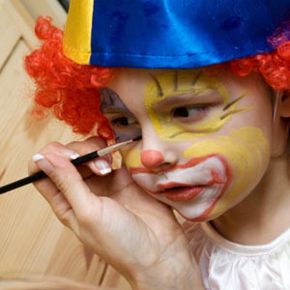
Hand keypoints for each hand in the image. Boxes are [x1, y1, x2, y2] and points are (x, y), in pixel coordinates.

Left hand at [29, 137, 203, 289]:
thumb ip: (67, 182)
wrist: (158, 248)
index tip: (67, 158)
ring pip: (89, 150)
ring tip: (110, 166)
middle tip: (98, 167)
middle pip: (67, 155)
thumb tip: (41, 158)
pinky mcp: (123, 174)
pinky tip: (118, 157)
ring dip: (96, 151)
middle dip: (79, 153)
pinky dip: (112, 148)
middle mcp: (81, 188)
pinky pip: (112, 152)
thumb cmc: (119, 241)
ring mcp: (103, 180)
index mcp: (65, 202)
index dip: (49, 158)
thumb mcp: (88, 212)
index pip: (42, 171)